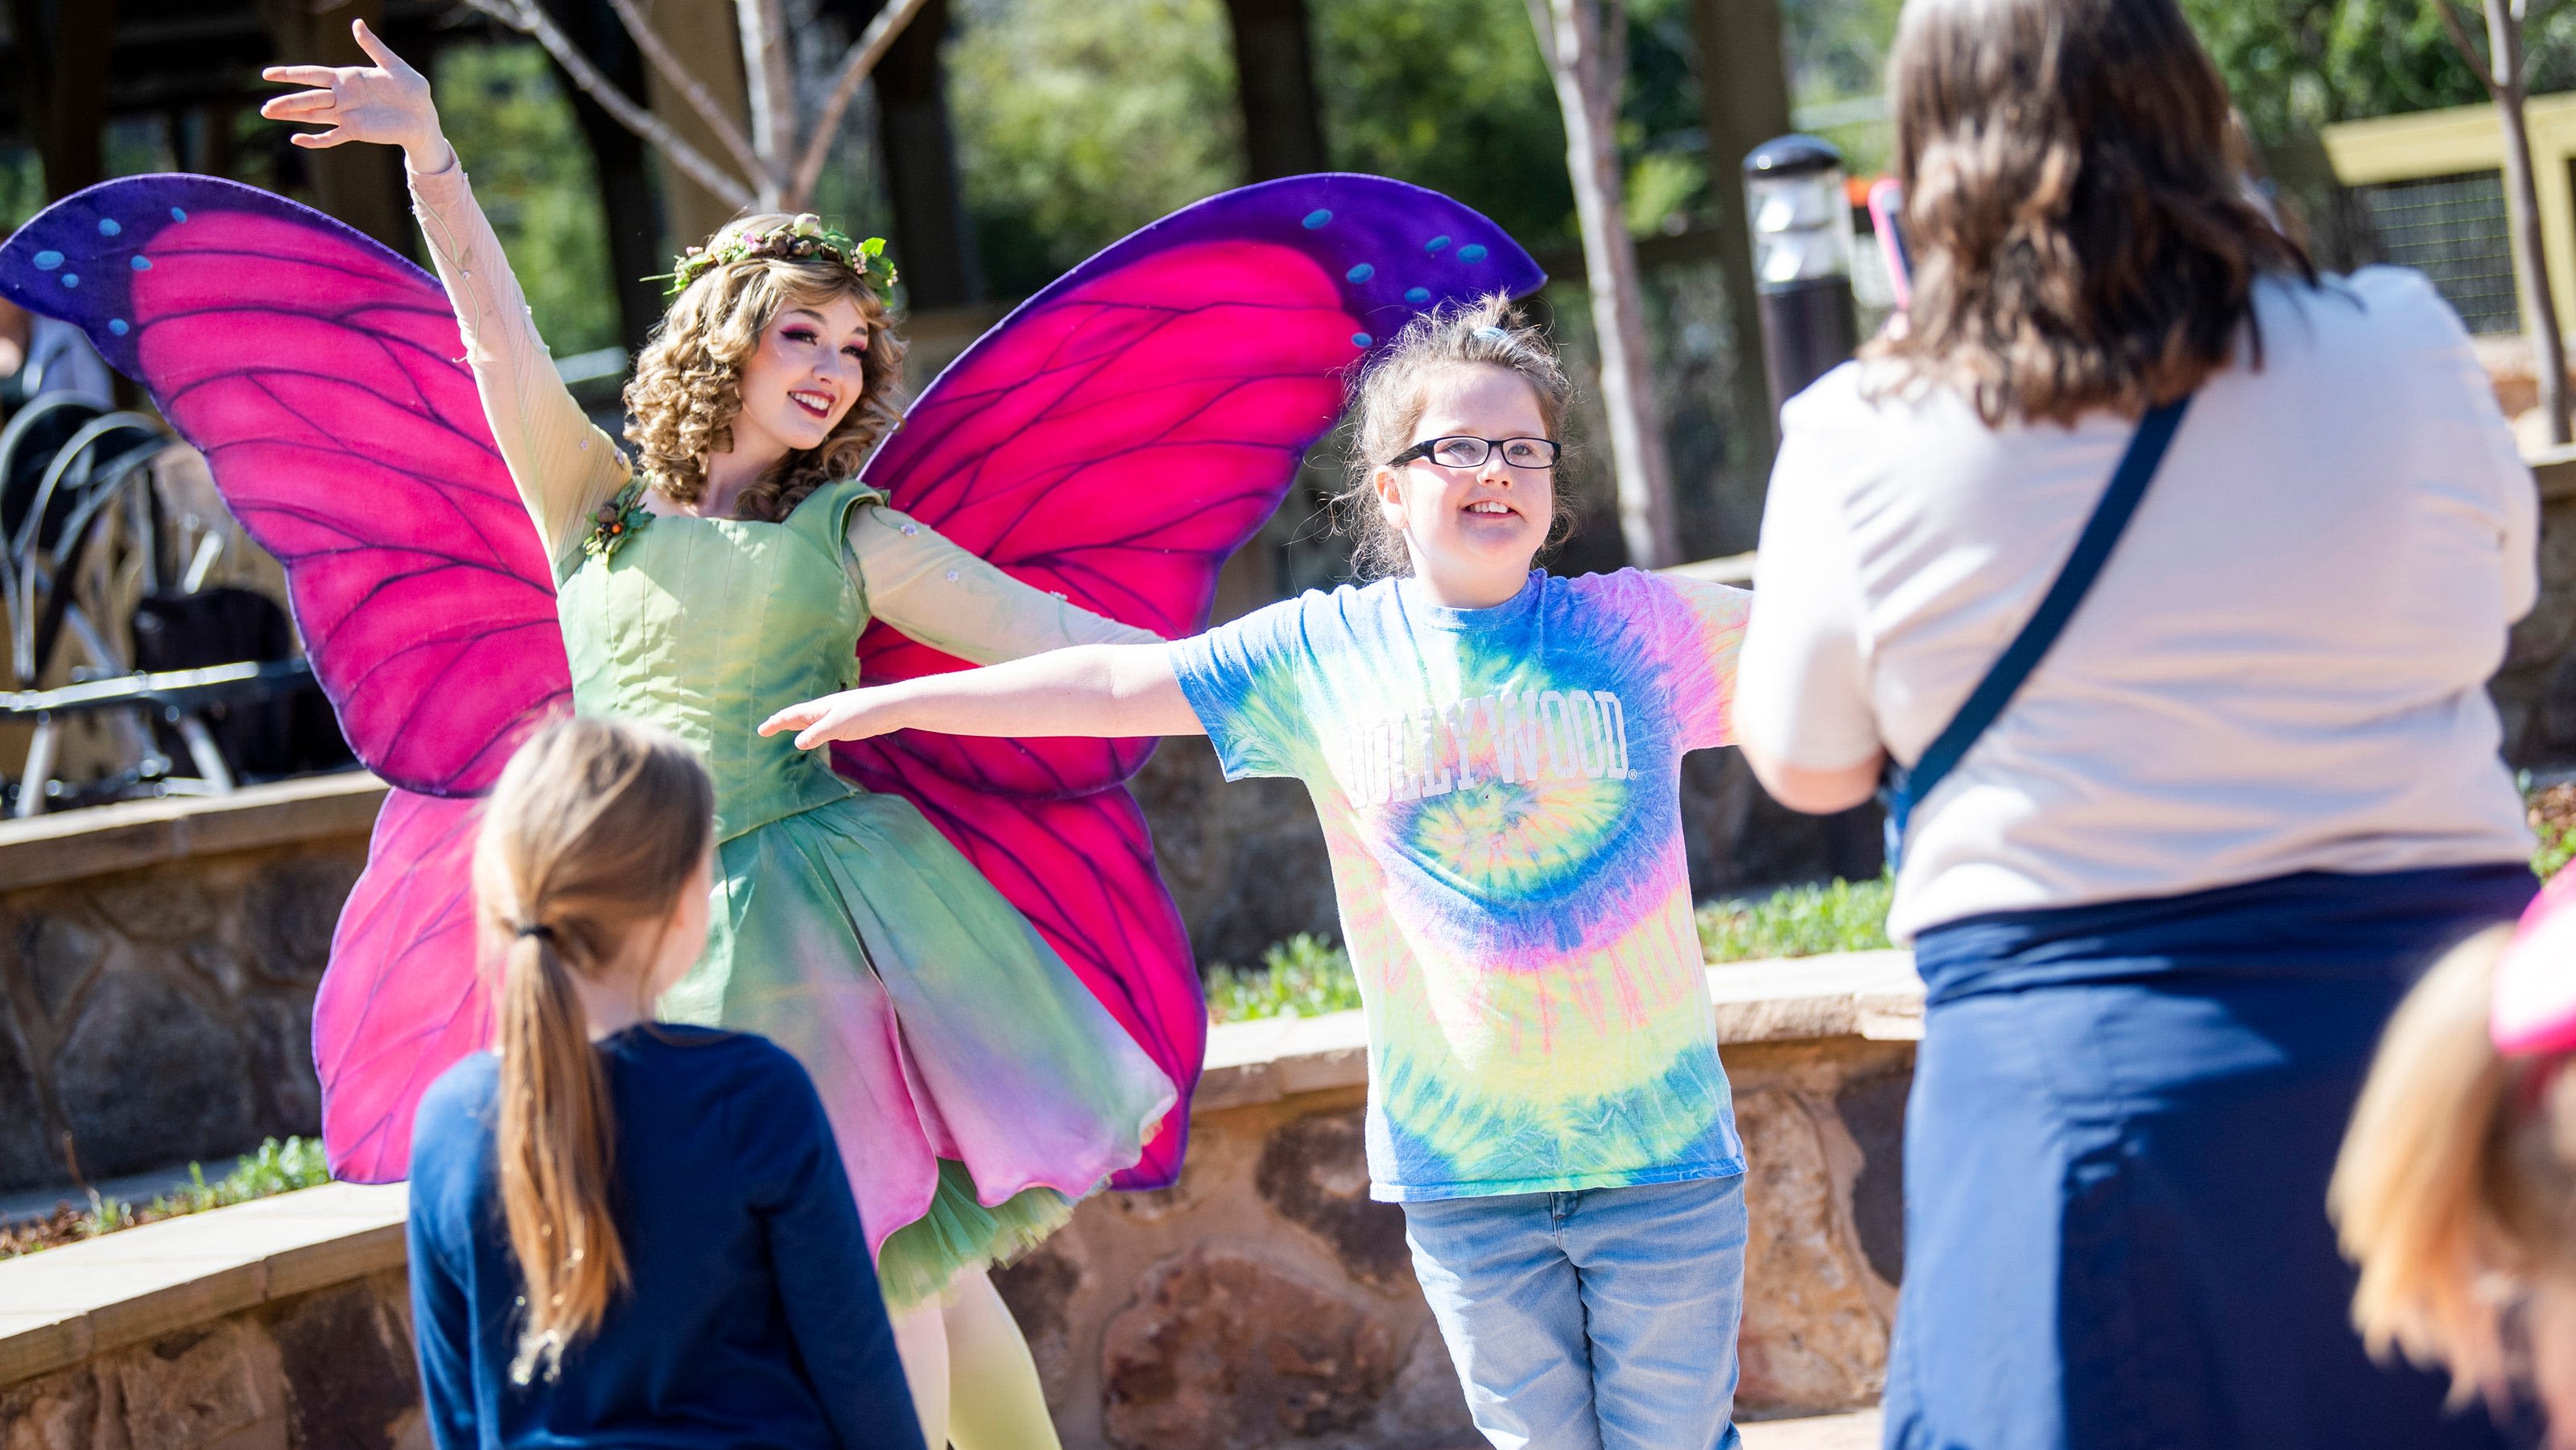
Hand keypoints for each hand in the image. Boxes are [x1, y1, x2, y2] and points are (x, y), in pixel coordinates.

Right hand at [259, 20, 446, 171]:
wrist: (423, 116)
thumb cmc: (411, 89)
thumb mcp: (393, 65)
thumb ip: (373, 46)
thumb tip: (356, 24)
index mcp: (347, 78)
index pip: (312, 74)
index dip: (290, 74)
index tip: (267, 74)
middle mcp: (342, 96)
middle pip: (307, 98)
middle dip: (286, 102)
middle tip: (264, 107)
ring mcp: (347, 115)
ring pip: (313, 115)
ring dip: (293, 116)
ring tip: (270, 115)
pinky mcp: (356, 131)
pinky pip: (332, 137)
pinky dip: (316, 140)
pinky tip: (298, 140)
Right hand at [759, 688, 910, 750]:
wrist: (894, 707)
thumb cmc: (866, 713)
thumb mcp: (837, 725)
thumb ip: (816, 734)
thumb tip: (796, 743)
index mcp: (820, 708)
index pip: (791, 715)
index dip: (775, 722)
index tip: (761, 731)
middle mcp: (826, 709)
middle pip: (798, 716)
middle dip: (781, 722)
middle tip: (766, 729)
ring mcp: (837, 715)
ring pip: (811, 720)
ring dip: (796, 725)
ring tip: (786, 729)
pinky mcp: (849, 721)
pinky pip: (823, 726)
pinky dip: (813, 730)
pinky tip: (817, 734)